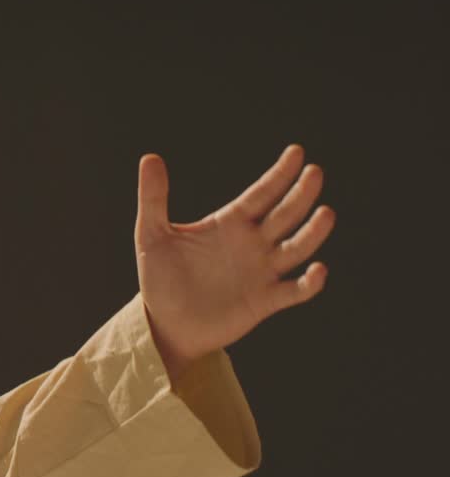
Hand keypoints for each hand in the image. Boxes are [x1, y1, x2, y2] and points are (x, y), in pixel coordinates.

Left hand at [134, 144, 336, 374]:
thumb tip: (149, 157)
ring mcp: (261, 272)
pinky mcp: (264, 301)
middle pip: (284, 215)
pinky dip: (309, 283)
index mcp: (229, 224)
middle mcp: (252, 244)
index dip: (279, 175)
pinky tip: (318, 270)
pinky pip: (294, 291)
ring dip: (312, 233)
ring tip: (326, 213)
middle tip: (314, 172)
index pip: (260, 194)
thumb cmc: (160, 278)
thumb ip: (153, 198)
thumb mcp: (152, 235)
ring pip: (296, 248)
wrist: (165, 324)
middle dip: (300, 194)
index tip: (296, 152)